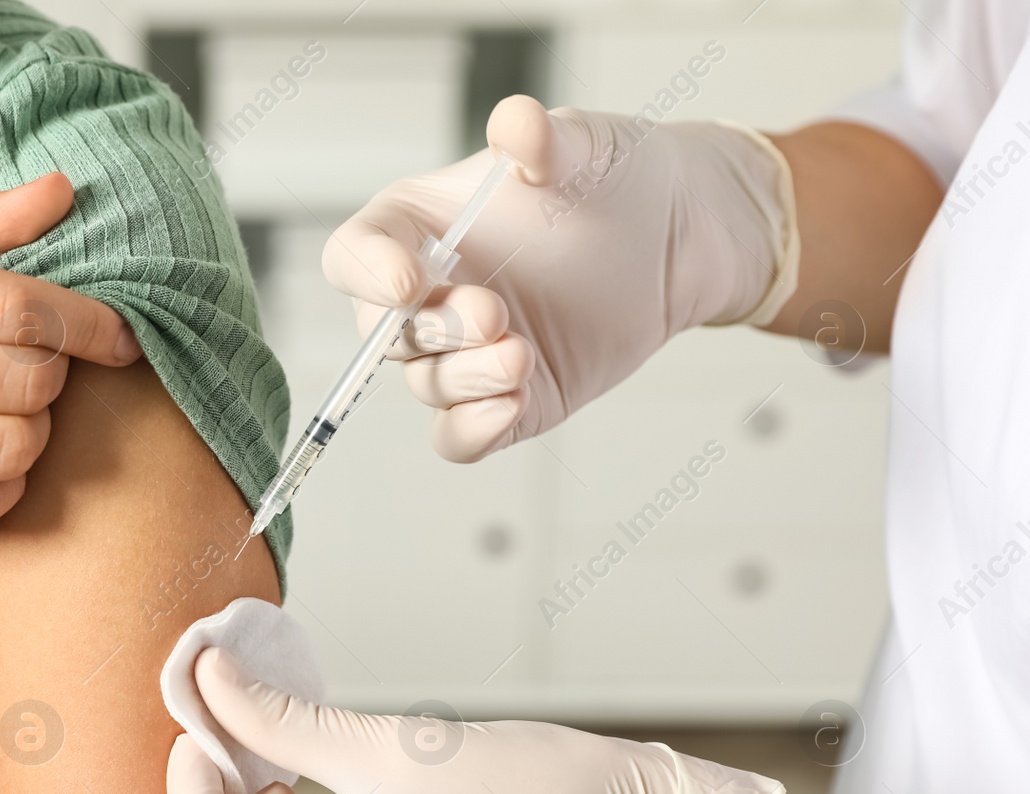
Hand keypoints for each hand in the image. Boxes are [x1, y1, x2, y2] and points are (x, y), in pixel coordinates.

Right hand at [0, 172, 141, 533]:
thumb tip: (64, 190)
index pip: (18, 308)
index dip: (88, 325)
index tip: (120, 337)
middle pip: (25, 380)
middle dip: (52, 379)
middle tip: (36, 373)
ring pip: (10, 447)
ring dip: (34, 435)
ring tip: (11, 415)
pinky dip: (4, 487)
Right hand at [323, 95, 796, 461]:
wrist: (676, 235)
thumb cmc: (611, 179)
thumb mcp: (581, 146)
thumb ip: (543, 139)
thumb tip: (518, 122)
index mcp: (415, 228)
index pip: (354, 257)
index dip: (367, 273)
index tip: (407, 281)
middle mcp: (427, 297)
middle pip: (385, 334)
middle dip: (436, 330)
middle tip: (494, 313)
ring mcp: (463, 353)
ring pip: (429, 386)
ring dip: (466, 378)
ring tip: (522, 355)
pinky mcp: (505, 398)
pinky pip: (460, 436)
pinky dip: (472, 432)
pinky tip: (510, 406)